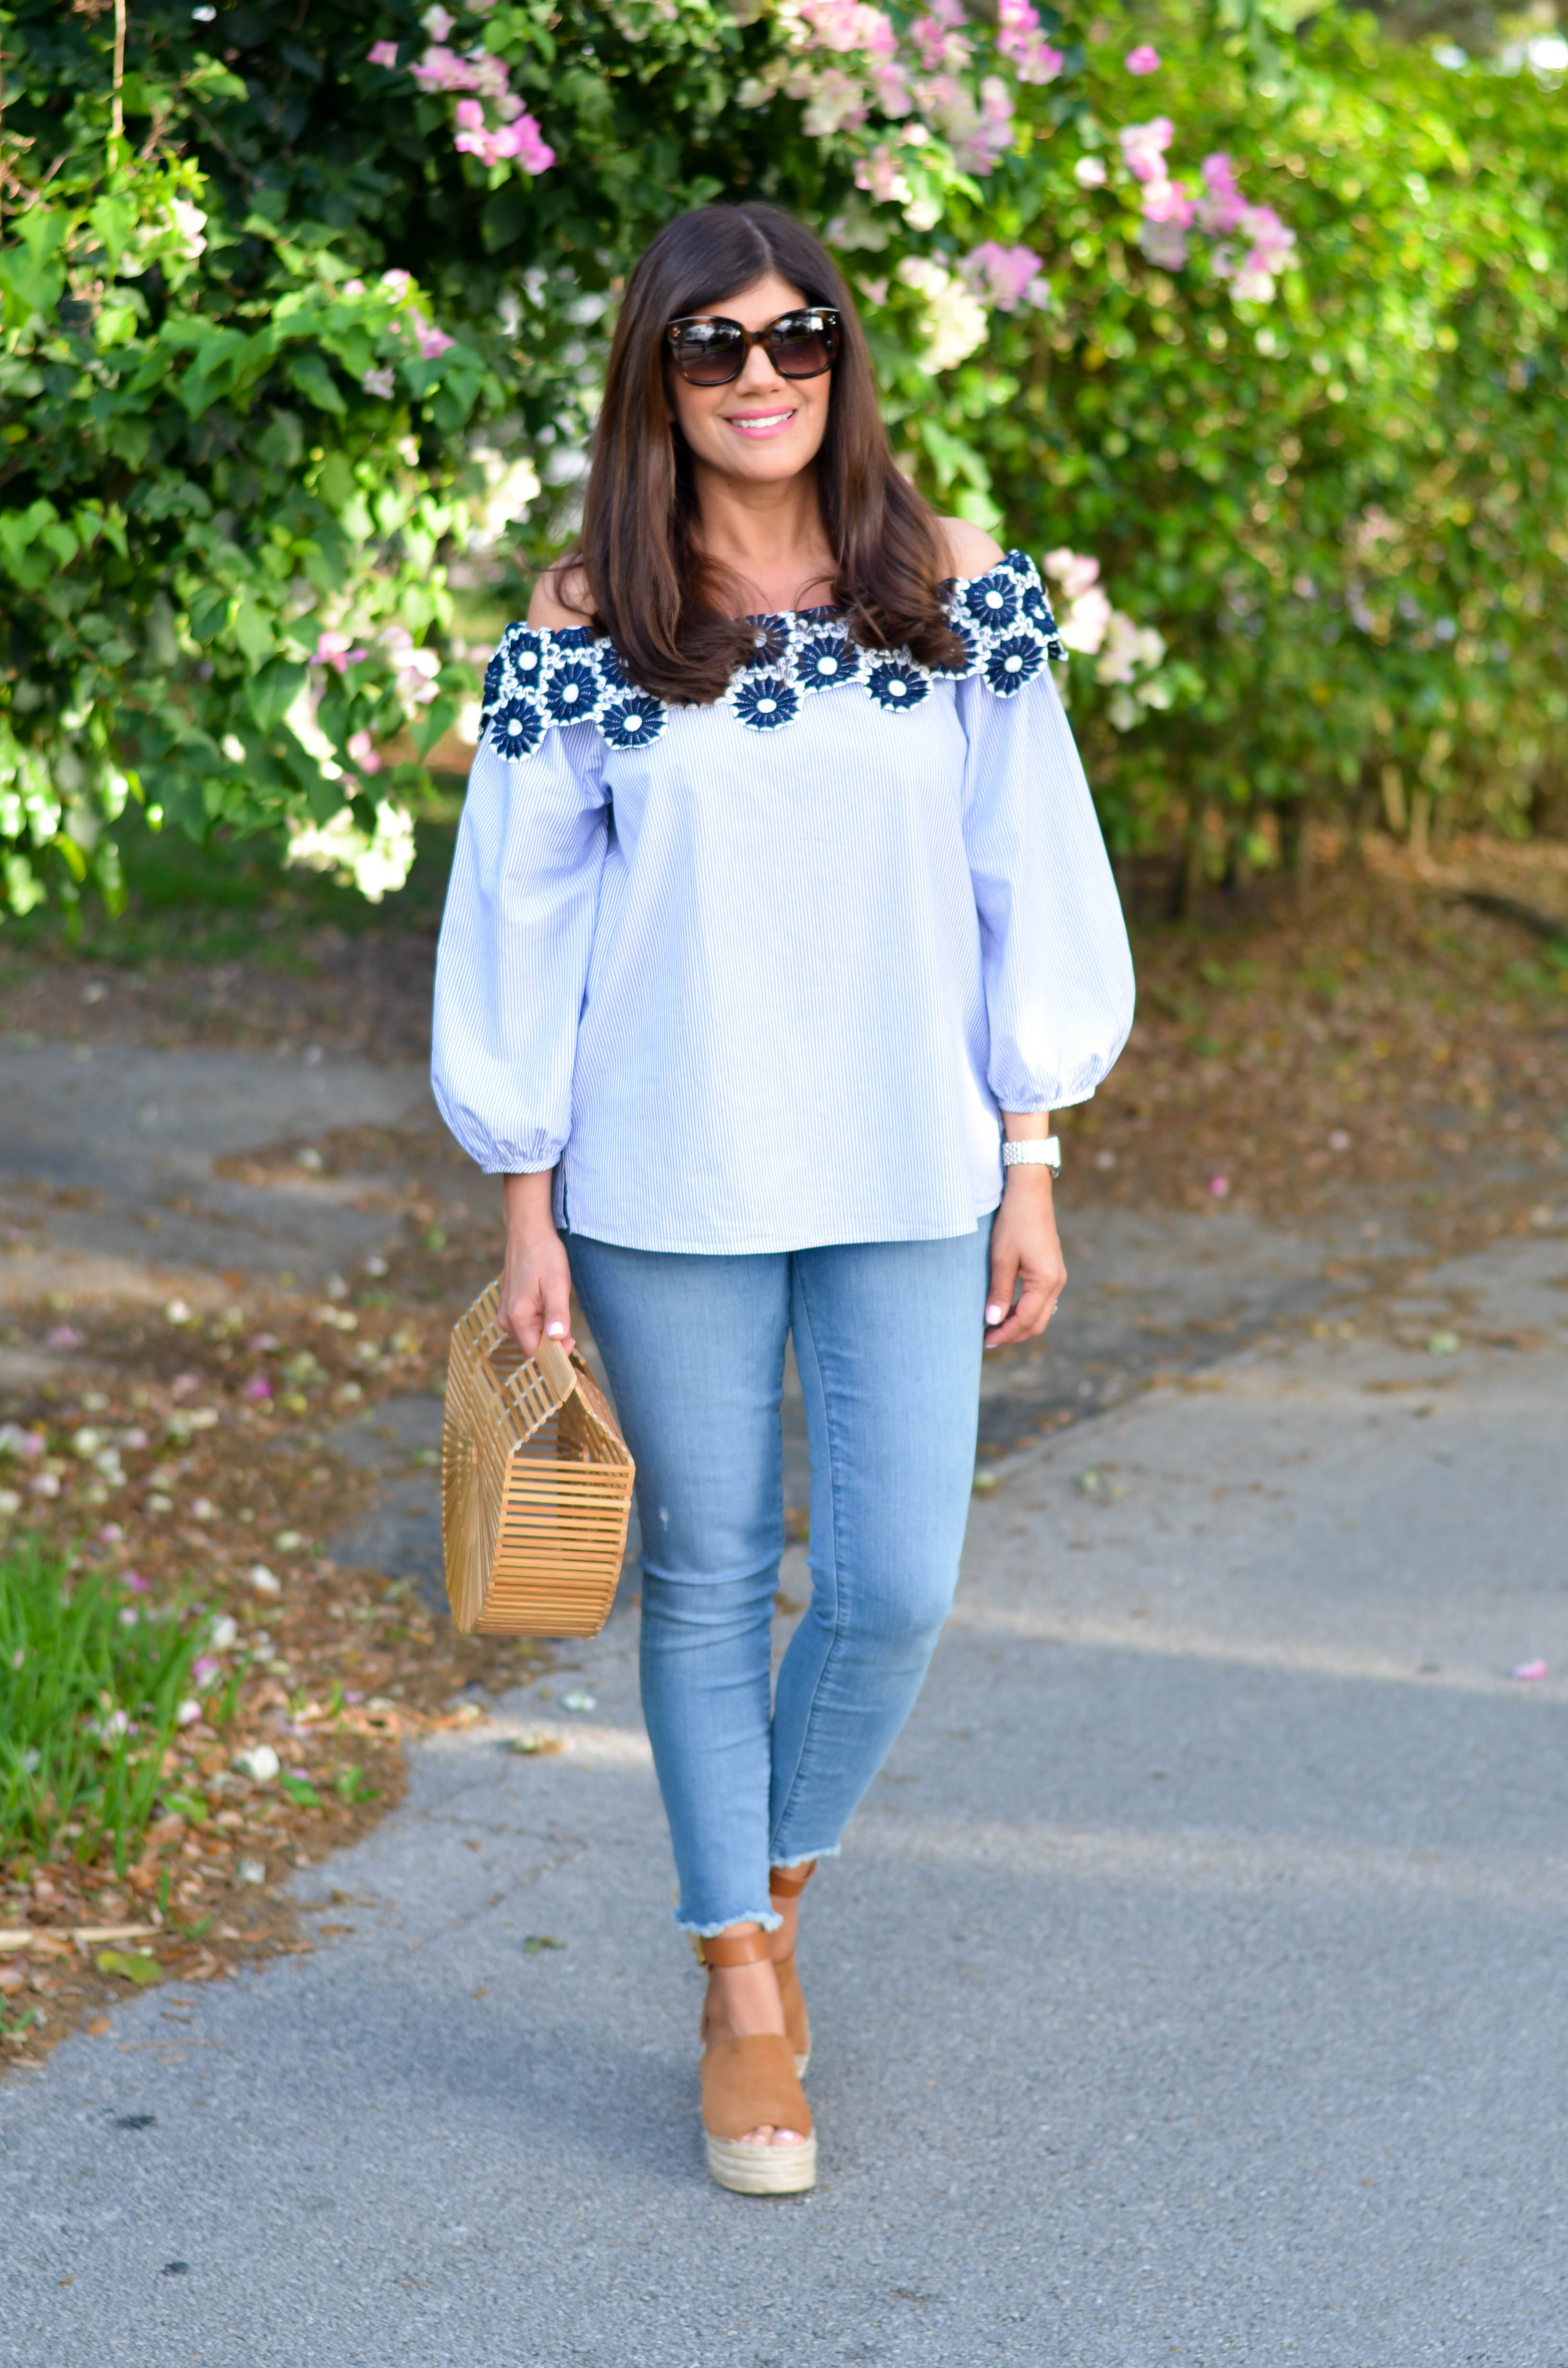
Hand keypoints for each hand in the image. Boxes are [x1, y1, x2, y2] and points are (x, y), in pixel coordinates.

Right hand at [498, 1172, 574, 1356]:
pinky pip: (527, 1324)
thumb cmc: (544, 1255)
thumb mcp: (557, 1284)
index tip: (573, 1341)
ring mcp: (506, 1313)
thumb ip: (557, 1314)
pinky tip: (547, 1301)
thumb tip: (558, 1339)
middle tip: (568, 1319)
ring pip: (531, 1335)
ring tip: (556, 1304)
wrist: (527, 1231)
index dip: (556, 1353)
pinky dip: (540, 1320)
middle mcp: (506, 1320)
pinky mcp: (509, 1307)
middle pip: (533, 1346)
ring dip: (547, 1329)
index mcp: (517, 1317)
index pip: (536, 1354)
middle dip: (552, 1341)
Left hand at [983, 1169, 1065, 1349]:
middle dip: (1013, 1335)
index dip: (1005, 1334)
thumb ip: (999, 1292)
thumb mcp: (1001, 1258)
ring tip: (994, 1327)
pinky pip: (1041, 1302)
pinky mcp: (1053, 1271)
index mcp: (1046, 1280)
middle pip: (1037, 1323)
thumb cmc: (1013, 1222)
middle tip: (988, 1339)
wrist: (1030, 1194)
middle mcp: (1057, 1282)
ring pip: (1041, 1314)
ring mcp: (1057, 1277)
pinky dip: (1025, 1311)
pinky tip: (1007, 1310)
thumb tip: (993, 1321)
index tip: (985, 1340)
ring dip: (1019, 1324)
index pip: (1026, 1320)